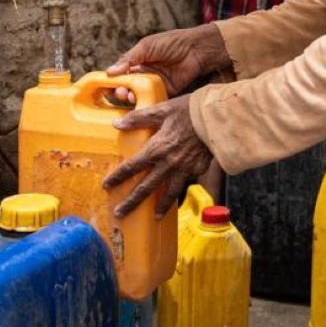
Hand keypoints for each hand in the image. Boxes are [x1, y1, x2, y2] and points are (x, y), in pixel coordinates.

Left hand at [102, 95, 213, 218]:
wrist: (219, 117)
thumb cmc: (189, 110)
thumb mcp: (162, 109)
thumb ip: (139, 118)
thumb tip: (117, 124)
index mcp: (156, 148)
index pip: (132, 167)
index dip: (118, 177)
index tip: (107, 185)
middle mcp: (168, 163)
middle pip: (146, 187)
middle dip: (131, 202)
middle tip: (120, 213)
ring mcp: (184, 169)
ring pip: (169, 193)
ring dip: (160, 207)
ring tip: (153, 217)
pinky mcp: (198, 170)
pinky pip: (186, 184)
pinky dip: (180, 192)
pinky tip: (177, 196)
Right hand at [107, 24, 230, 103]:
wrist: (196, 49)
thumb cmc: (171, 43)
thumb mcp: (146, 47)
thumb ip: (129, 59)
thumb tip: (110, 71)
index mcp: (138, 61)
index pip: (121, 73)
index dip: (113, 81)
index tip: (105, 88)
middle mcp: (145, 73)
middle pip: (128, 86)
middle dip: (121, 91)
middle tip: (120, 93)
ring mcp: (155, 83)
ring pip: (139, 95)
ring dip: (132, 98)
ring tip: (130, 97)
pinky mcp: (166, 92)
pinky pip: (154, 100)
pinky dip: (146, 104)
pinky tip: (141, 106)